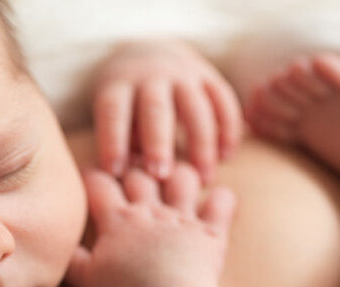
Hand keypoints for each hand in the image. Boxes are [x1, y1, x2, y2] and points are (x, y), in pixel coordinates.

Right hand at [65, 162, 235, 286]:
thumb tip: (56, 247)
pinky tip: (217, 202)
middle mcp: (150, 210)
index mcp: (118, 219)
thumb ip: (70, 259)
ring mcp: (182, 218)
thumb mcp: (87, 278)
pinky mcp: (210, 231)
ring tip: (177, 182)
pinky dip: (222, 199)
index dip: (93, 176)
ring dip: (181, 175)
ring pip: (184, 177)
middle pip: (140, 173)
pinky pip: (222, 202)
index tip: (92, 177)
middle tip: (136, 173)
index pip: (99, 183)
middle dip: (136, 169)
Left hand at [91, 39, 242, 183]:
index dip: (113, 141)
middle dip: (158, 143)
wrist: (148, 54)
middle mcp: (152, 76)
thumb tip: (128, 177)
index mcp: (119, 86)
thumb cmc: (124, 104)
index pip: (113, 112)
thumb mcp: (112, 116)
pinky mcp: (210, 77)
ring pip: (196, 108)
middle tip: (161, 176)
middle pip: (156, 109)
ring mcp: (184, 75)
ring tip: (205, 178)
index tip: (115, 172)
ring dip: (202, 144)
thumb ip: (120, 143)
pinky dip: (227, 129)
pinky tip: (226, 157)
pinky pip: (223, 102)